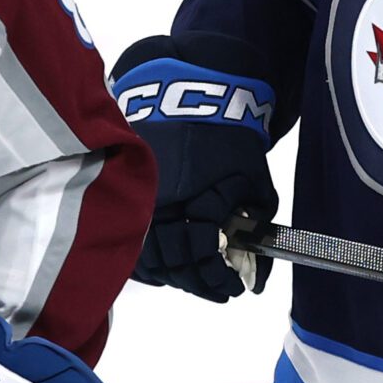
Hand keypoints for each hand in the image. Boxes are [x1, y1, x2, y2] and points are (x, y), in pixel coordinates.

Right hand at [112, 40, 279, 301]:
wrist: (191, 92)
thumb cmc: (229, 136)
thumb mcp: (255, 181)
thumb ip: (257, 225)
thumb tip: (257, 270)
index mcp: (193, 203)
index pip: (201, 260)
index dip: (218, 281)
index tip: (234, 289)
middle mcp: (159, 206)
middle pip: (172, 265)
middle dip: (198, 283)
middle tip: (217, 289)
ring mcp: (138, 200)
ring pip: (147, 258)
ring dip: (173, 275)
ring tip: (194, 278)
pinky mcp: (124, 194)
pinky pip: (131, 239)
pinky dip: (149, 259)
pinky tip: (167, 263)